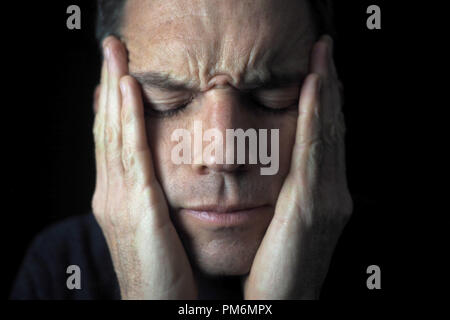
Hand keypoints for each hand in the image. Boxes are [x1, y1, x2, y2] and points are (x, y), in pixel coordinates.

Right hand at [91, 36, 195, 298]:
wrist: (155, 306)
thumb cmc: (160, 271)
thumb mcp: (151, 227)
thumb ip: (148, 200)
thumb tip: (154, 178)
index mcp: (116, 198)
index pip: (111, 143)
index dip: (110, 107)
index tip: (113, 76)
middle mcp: (111, 193)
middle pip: (107, 130)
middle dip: (107, 86)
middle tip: (109, 51)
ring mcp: (120, 198)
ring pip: (114, 133)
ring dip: (113, 91)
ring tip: (114, 55)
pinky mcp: (137, 205)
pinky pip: (132, 153)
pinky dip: (126, 119)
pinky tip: (126, 91)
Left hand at [243, 35, 352, 298]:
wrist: (285, 305)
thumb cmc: (278, 268)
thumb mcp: (284, 224)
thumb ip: (288, 195)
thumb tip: (281, 171)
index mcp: (323, 195)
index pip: (325, 138)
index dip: (325, 101)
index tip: (318, 70)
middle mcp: (333, 192)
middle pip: (332, 128)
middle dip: (330, 86)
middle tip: (324, 50)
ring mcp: (328, 198)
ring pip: (327, 132)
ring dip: (325, 91)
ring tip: (322, 57)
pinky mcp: (313, 206)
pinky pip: (314, 150)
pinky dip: (316, 116)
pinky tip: (314, 88)